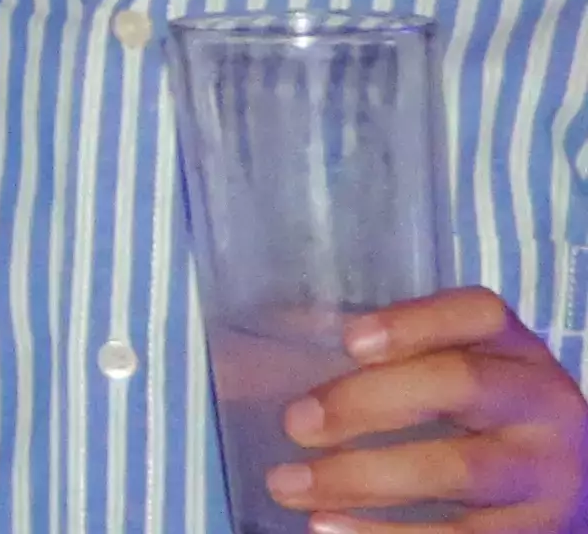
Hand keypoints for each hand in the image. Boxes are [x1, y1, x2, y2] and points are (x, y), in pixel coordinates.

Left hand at [266, 284, 586, 533]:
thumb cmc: (489, 425)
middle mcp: (545, 405)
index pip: (479, 314)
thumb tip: (268, 356)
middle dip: (367, 401)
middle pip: (459, 384)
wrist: (570, 494)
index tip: (349, 341)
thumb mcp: (468, 376)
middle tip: (294, 423)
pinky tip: (330, 529)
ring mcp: (549, 474)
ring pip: (456, 469)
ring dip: (361, 478)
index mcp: (518, 352)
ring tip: (290, 485)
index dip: (414, 322)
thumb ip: (398, 361)